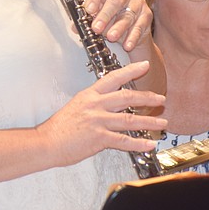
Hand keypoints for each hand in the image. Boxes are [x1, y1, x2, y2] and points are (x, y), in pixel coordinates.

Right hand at [36, 61, 166, 166]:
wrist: (46, 141)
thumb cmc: (59, 127)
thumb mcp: (76, 106)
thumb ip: (93, 104)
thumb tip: (108, 106)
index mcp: (89, 95)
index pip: (113, 78)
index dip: (131, 71)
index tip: (144, 66)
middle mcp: (95, 105)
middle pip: (127, 97)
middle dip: (147, 97)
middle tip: (160, 98)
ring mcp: (97, 121)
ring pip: (130, 119)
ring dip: (149, 121)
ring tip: (162, 122)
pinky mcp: (99, 138)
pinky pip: (124, 141)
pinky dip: (139, 143)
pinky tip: (150, 144)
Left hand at [83, 0, 151, 52]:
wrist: (131, 32)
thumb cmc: (110, 21)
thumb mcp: (97, 19)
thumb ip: (86, 21)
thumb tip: (75, 27)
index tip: (88, 10)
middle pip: (115, 1)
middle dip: (104, 16)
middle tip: (96, 28)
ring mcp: (137, 2)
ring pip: (127, 15)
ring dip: (118, 28)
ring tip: (111, 37)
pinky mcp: (146, 15)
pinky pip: (139, 26)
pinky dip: (132, 37)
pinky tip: (126, 45)